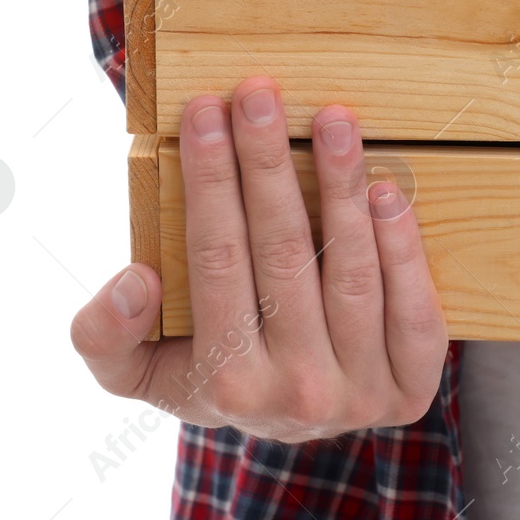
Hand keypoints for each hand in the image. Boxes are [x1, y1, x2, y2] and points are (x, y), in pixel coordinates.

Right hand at [70, 77, 448, 440]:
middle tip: (260, 95)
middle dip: (268, 163)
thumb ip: (104, 335)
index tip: (206, 110)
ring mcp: (360, 393)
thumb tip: (136, 280)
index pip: (217, 259)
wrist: (295, 424)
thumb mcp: (139, 371)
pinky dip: (402, 248)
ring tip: (334, 120)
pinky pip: (414, 311)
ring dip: (342, 188)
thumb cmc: (215, 373)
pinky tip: (386, 191)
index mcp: (225, 382)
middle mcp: (295, 392)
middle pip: (283, 254)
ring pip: (353, 274)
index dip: (211, 179)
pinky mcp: (412, 386)